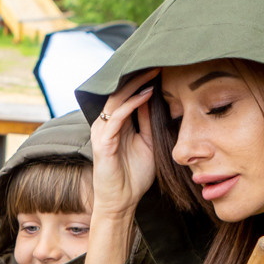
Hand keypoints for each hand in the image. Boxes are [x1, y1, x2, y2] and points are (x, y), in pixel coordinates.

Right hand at [88, 70, 159, 219]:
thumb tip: (155, 98)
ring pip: (116, 100)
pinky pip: (118, 116)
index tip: (161, 67)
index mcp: (116, 124)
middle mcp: (106, 124)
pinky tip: (147, 94)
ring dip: (135, 84)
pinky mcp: (103, 142)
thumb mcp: (148, 143)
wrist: (122, 202)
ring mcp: (102, 132)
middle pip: (119, 92)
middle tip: (158, 61)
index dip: (141, 81)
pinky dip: (132, 103)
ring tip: (153, 71)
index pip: (126, 95)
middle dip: (138, 76)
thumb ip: (148, 122)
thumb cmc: (134, 176)